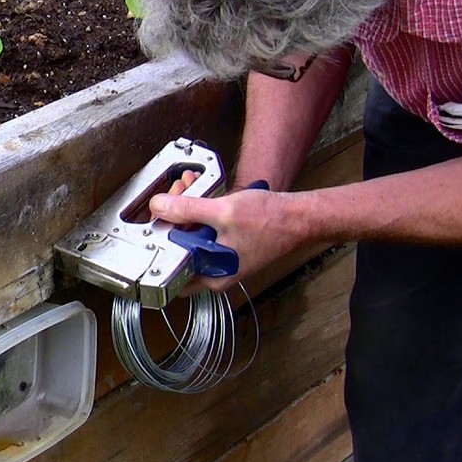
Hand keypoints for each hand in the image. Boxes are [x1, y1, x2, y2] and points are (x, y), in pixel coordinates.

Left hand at [149, 184, 302, 292]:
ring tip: (189, 185)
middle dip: (175, 214)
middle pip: (179, 244)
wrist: (301, 218)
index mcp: (210, 276)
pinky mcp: (227, 244)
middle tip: (177, 191)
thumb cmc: (272, 222)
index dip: (163, 232)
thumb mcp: (224, 213)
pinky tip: (202, 192)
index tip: (162, 210)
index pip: (170, 259)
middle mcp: (214, 271)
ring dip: (187, 208)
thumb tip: (159, 207)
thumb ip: (188, 211)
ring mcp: (220, 257)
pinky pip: (205, 228)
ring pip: (191, 233)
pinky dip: (201, 210)